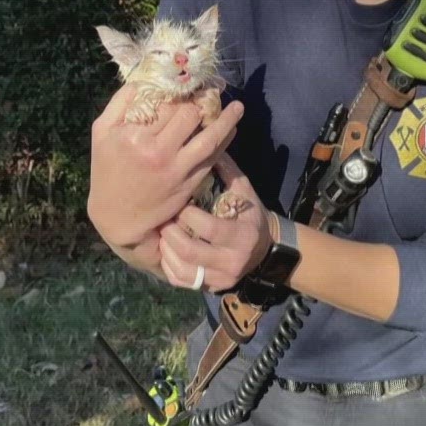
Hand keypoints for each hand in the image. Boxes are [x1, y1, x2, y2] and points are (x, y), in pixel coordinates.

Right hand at [88, 84, 243, 271]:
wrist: (117, 216)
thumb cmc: (107, 170)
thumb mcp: (101, 132)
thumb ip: (120, 102)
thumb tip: (144, 80)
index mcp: (136, 137)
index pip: (166, 105)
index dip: (180, 93)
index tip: (187, 87)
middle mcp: (159, 153)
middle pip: (190, 117)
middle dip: (201, 102)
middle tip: (209, 93)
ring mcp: (177, 170)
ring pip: (210, 138)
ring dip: (227, 120)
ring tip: (238, 107)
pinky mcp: (189, 183)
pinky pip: (213, 158)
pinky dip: (225, 142)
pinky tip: (231, 130)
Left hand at [158, 153, 273, 292]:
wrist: (264, 248)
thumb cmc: (249, 213)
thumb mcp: (243, 189)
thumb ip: (224, 168)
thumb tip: (202, 138)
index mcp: (243, 236)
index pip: (210, 229)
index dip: (189, 216)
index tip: (179, 203)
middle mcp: (233, 261)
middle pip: (191, 252)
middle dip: (171, 234)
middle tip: (162, 218)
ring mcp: (221, 278)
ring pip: (183, 271)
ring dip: (166, 250)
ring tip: (161, 233)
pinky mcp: (211, 287)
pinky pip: (181, 281)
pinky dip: (168, 265)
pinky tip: (165, 250)